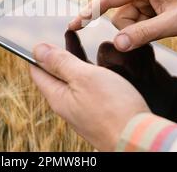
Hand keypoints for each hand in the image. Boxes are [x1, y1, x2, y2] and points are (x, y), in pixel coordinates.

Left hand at [30, 43, 149, 150]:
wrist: (139, 139)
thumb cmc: (113, 109)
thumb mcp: (84, 77)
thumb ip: (61, 63)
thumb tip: (37, 50)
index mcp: (57, 97)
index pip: (37, 71)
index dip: (40, 53)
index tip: (45, 38)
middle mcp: (67, 107)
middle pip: (55, 76)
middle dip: (59, 56)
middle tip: (66, 37)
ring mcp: (82, 111)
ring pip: (73, 82)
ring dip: (75, 64)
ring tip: (81, 46)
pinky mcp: (98, 114)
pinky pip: (88, 90)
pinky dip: (89, 75)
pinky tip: (99, 69)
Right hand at [68, 0, 176, 50]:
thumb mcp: (173, 22)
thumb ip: (144, 34)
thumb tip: (118, 44)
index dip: (88, 12)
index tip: (73, 25)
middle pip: (117, 16)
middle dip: (131, 29)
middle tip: (158, 28)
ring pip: (125, 22)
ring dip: (140, 30)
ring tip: (164, 25)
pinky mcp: (146, 5)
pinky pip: (135, 22)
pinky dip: (144, 29)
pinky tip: (162, 25)